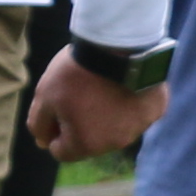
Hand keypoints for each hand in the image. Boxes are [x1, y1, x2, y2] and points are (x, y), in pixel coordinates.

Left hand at [28, 53, 166, 160]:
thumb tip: (43, 143)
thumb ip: (39, 124)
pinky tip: (124, 83)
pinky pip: (138, 113)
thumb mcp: (45, 96)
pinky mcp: (156, 110)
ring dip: (107, 115)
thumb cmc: (77, 73)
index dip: (54, 129)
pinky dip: (130, 103)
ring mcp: (140, 127)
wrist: (119, 45)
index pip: (61, 151)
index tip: (58, 106)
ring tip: (103, 86)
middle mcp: (115, 143)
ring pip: (116, 128)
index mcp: (85, 145)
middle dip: (82, 124)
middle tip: (81, 93)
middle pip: (90, 141)